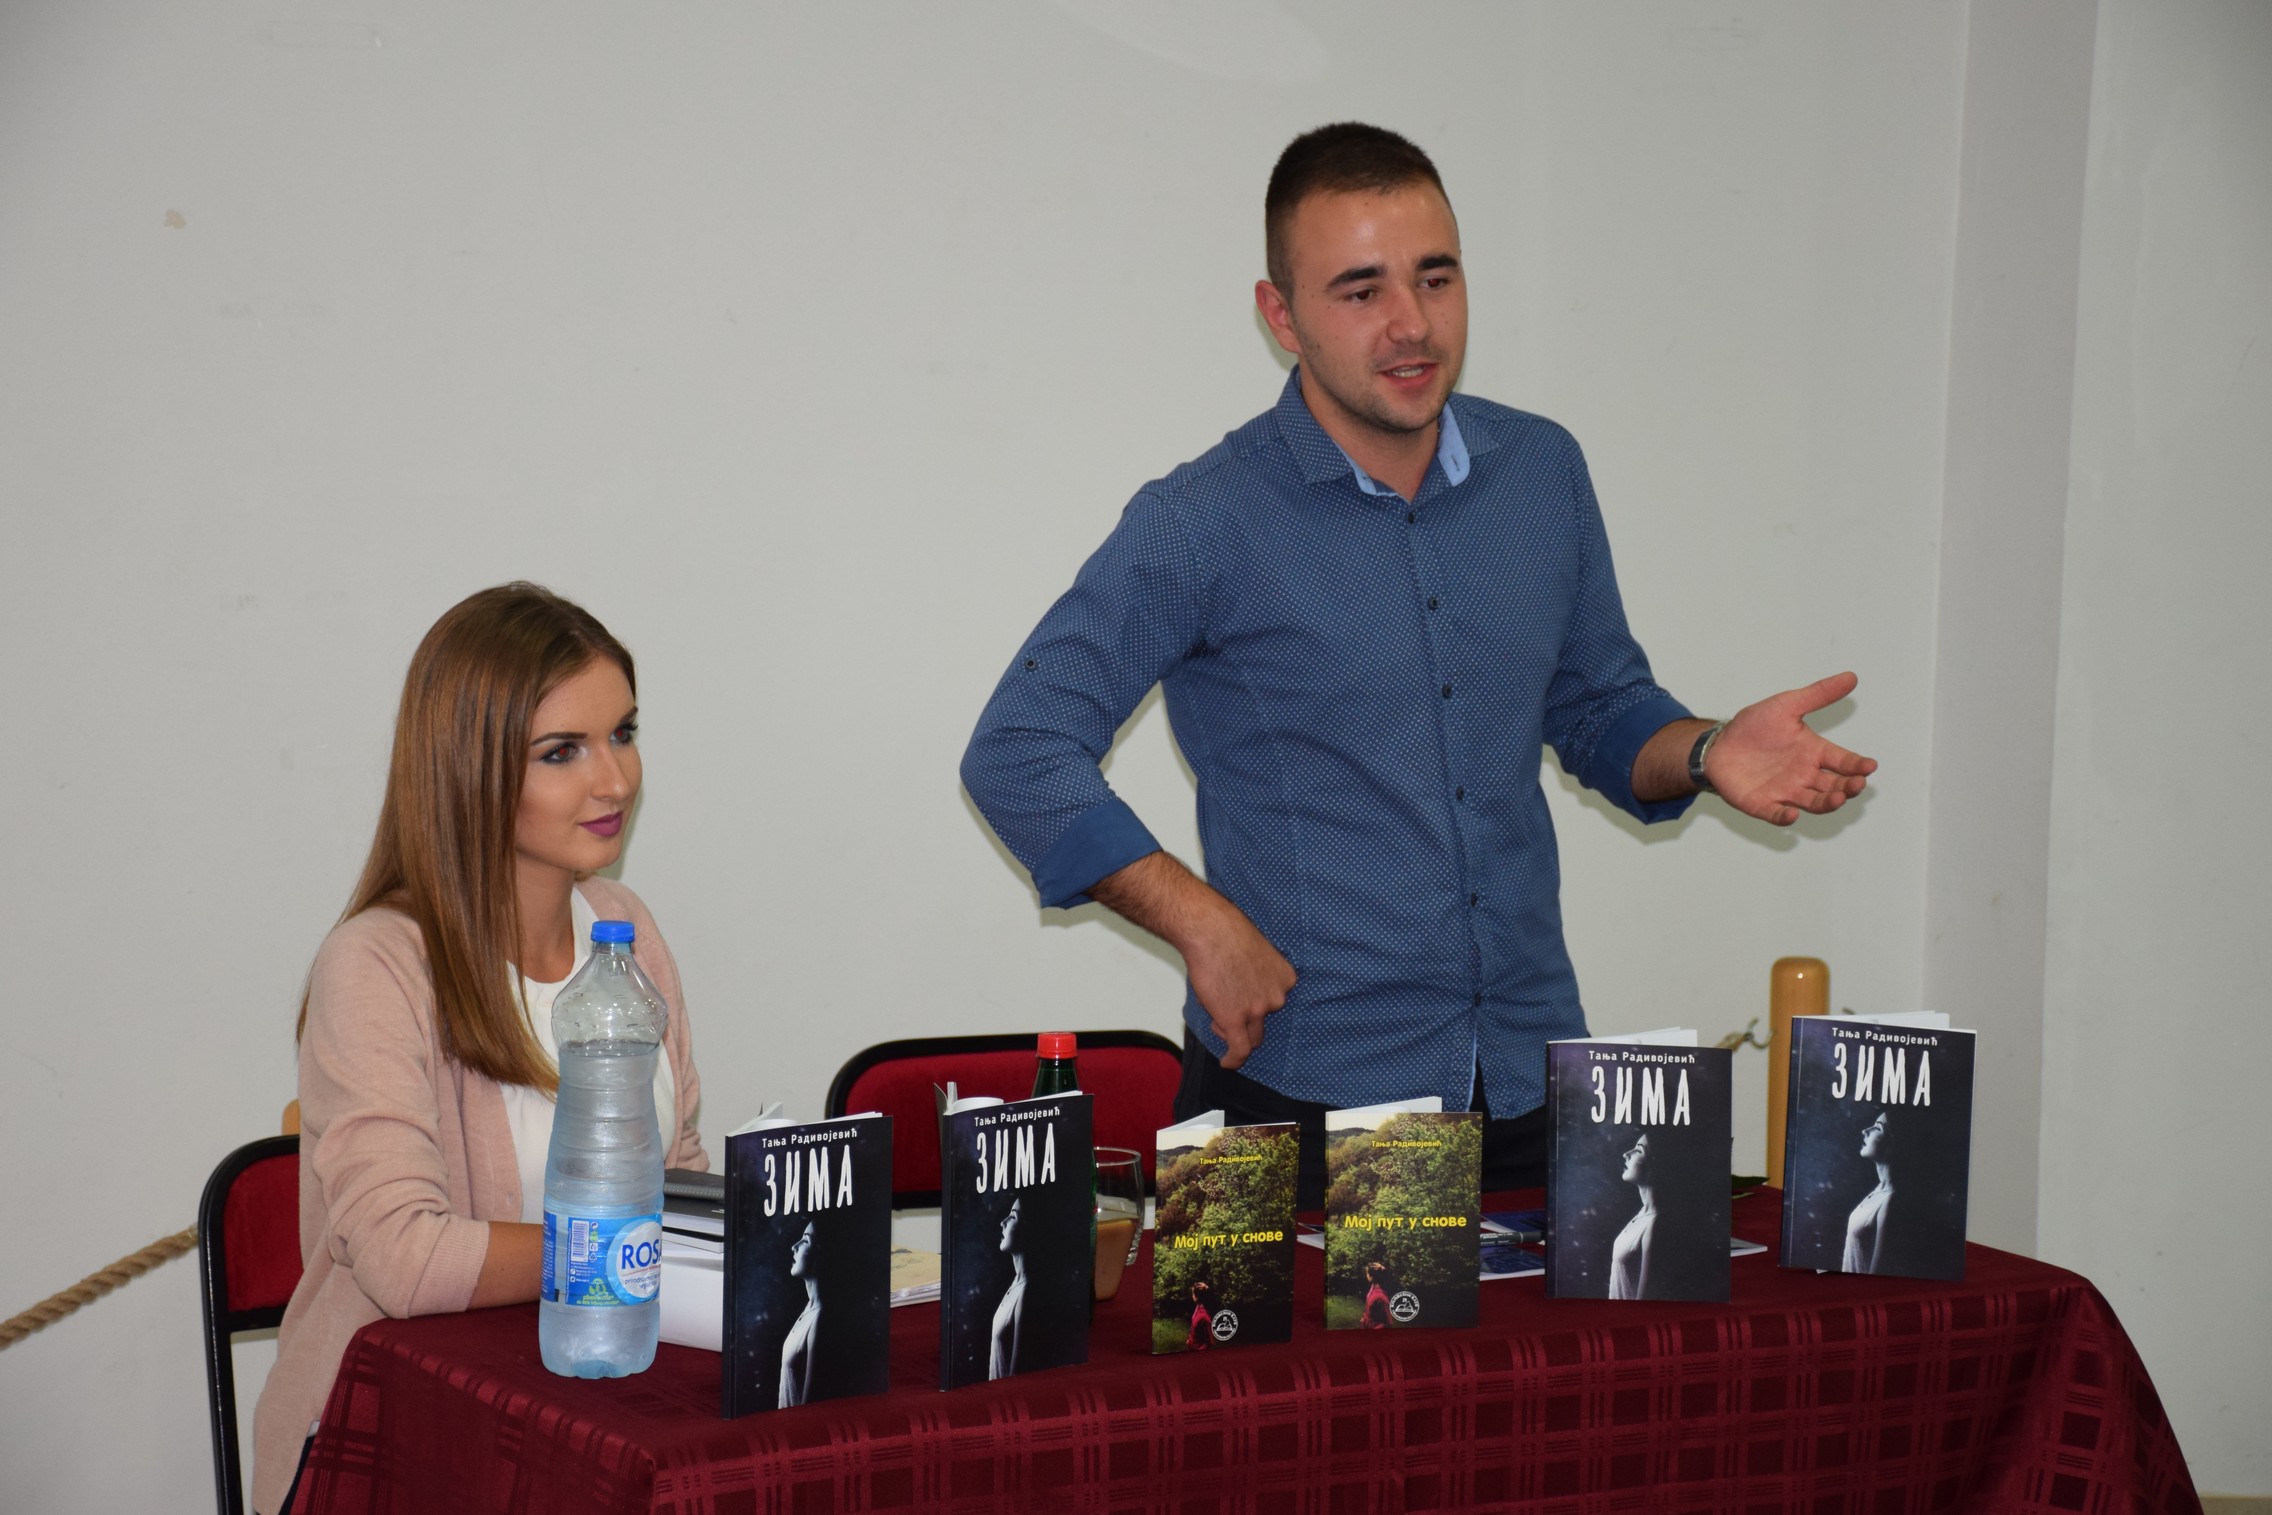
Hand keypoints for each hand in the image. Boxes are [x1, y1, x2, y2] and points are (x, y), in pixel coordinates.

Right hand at [1090, 851, 1295, 1068]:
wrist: (1210, 930)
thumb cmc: (1226, 933)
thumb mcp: (1256, 951)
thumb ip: (1255, 974)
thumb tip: (1240, 989)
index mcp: (1286, 979)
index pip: (1274, 1002)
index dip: (1254, 1001)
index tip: (1240, 994)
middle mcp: (1278, 997)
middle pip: (1263, 1021)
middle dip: (1244, 1017)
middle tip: (1223, 1003)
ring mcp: (1258, 1010)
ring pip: (1250, 1037)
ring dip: (1233, 1032)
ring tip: (1217, 1018)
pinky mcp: (1237, 1020)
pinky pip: (1240, 1049)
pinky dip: (1235, 1059)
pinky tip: (1227, 1063)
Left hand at [1706, 672, 1876, 825]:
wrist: (1718, 744)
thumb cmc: (1754, 726)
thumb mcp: (1786, 705)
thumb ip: (1818, 695)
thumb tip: (1851, 677)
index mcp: (1814, 752)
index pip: (1843, 761)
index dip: (1857, 765)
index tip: (1870, 765)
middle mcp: (1805, 775)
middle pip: (1834, 786)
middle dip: (1848, 787)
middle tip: (1857, 784)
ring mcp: (1785, 791)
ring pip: (1813, 802)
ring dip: (1827, 803)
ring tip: (1836, 799)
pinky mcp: (1762, 804)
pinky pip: (1776, 814)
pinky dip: (1785, 817)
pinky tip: (1792, 816)